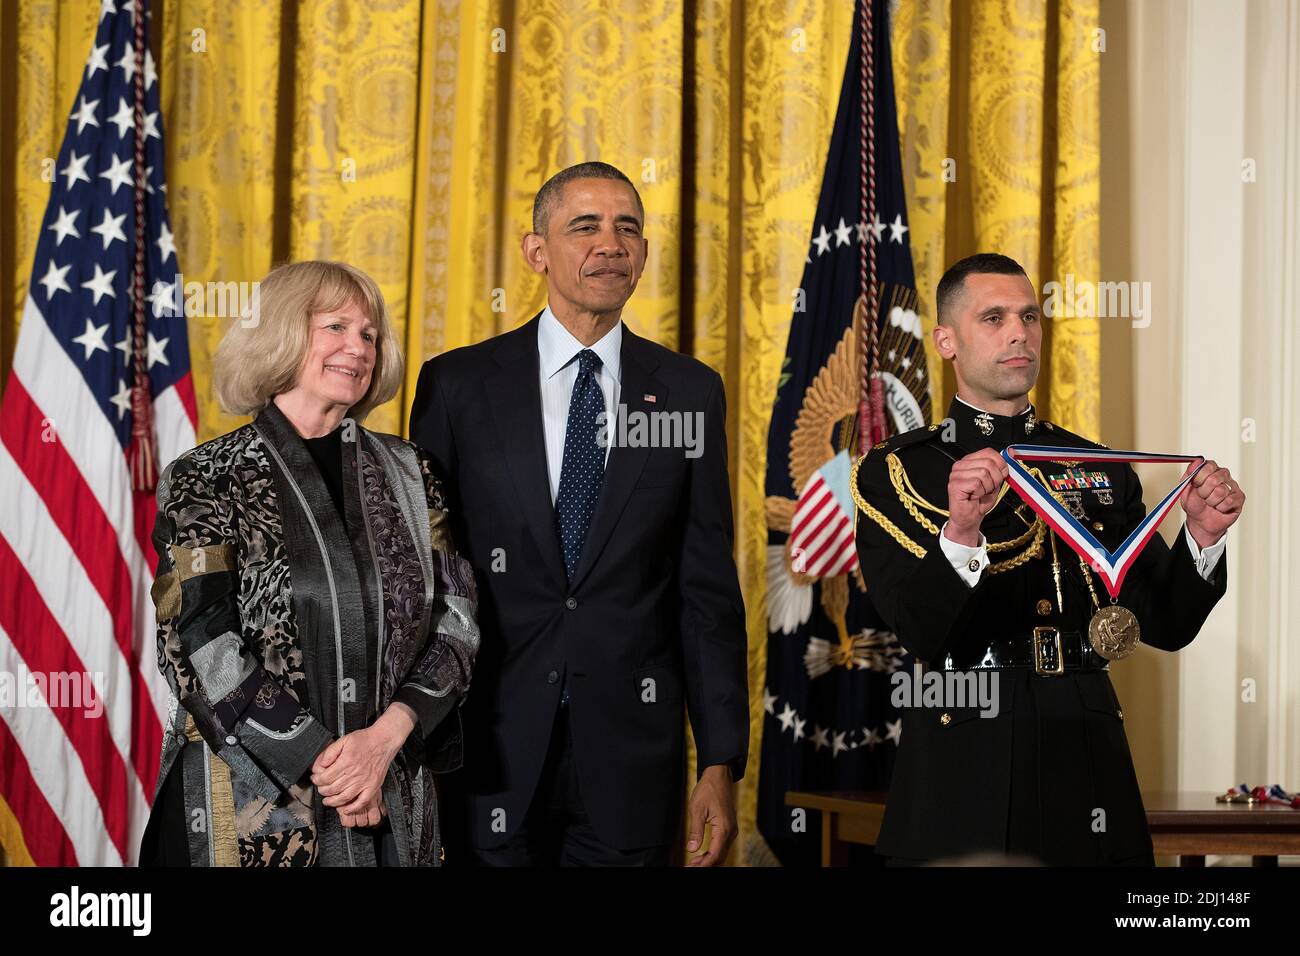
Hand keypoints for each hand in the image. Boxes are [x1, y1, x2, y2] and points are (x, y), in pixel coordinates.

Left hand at [311, 704, 413, 827]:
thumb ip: (330, 752)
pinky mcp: (373, 786)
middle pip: (332, 789)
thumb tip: (320, 765)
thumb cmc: (366, 740)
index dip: (317, 780)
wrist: (384, 740)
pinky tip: (346, 808)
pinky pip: (361, 802)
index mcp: (346, 762)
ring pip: (344, 798)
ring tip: (327, 800)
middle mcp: (354, 774)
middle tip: (321, 788)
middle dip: (322, 790)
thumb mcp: (343, 740)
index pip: (325, 778)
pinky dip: (352, 808)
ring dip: (332, 802)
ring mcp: (364, 782)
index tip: (315, 779)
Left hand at [685, 764, 735, 866]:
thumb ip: (695, 831)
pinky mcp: (729, 827)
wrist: (719, 776)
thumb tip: (692, 849)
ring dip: (708, 860)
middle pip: (719, 857)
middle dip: (705, 865)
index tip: (690, 868)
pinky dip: (712, 853)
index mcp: (724, 829)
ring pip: (721, 853)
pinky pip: (721, 845)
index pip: (714, 855)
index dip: (702, 865)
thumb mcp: (697, 809)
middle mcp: (731, 832)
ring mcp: (731, 830)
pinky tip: (701, 854)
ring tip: (693, 863)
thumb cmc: (708, 789)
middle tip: (689, 867)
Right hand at [945, 448, 1007, 545]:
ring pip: (983, 473)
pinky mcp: (954, 485)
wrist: (969, 518)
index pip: (989, 452)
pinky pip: (977, 484)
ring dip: (987, 487)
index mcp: (969, 461)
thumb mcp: (995, 481)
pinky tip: (974, 496)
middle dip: (995, 479)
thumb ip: (1001, 467)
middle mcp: (961, 465)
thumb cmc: (980, 501)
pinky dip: (980, 493)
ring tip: (981, 493)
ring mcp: (955, 475)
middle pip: (988, 463)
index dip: (1000, 465)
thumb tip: (1010, 453)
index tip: (1000, 475)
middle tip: (989, 488)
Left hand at [1181, 459, 1244, 547]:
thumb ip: (1189, 474)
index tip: (1195, 485)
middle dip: (1203, 492)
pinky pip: (1229, 501)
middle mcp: (1223, 475)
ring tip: (1210, 503)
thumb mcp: (1185, 489)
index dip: (1199, 478)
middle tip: (1202, 496)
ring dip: (1211, 501)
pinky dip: (1219, 508)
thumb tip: (1196, 460)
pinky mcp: (1240, 497)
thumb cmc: (1194, 503)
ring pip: (1221, 491)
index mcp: (1210, 469)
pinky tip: (1219, 507)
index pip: (1208, 465)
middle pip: (1214, 479)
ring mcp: (1232, 486)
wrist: (1200, 521)